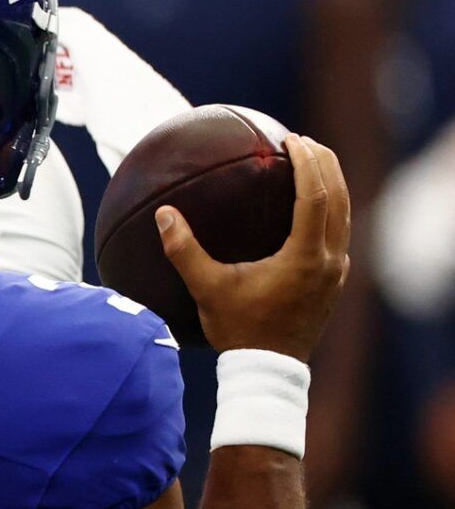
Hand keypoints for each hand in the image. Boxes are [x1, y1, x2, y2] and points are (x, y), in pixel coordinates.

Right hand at [157, 135, 350, 360]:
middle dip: (325, 164)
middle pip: (340, 198)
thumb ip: (185, 250)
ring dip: (332, 185)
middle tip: (304, 141)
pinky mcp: (334, 281)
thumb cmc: (239, 330)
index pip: (315, 197)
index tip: (292, 139)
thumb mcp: (207, 289)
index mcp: (305, 257)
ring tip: (313, 163)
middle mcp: (330, 260)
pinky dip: (331, 209)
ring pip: (346, 215)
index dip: (307, 163)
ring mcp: (337, 272)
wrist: (269, 369)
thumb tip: (163, 215)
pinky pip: (340, 233)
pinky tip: (311, 206)